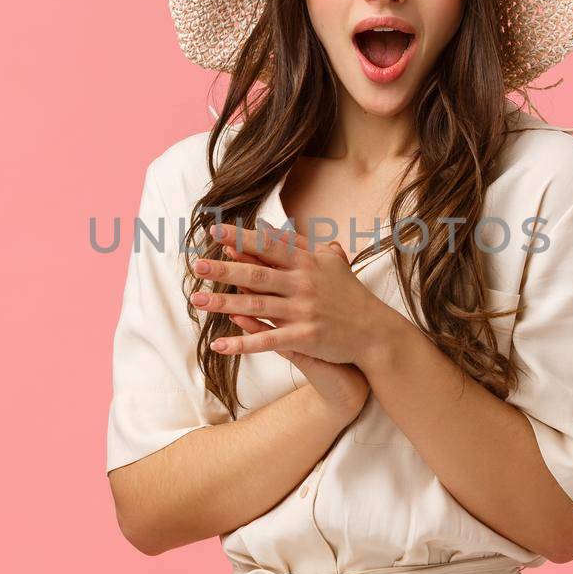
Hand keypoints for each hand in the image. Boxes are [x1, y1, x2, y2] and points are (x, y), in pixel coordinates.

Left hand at [190, 217, 393, 368]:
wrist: (375, 331)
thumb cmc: (350, 295)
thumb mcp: (331, 263)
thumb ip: (301, 245)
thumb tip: (271, 228)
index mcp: (308, 263)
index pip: (269, 247)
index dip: (241, 239)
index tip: (214, 231)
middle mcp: (304, 284)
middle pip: (257, 275)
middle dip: (225, 270)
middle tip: (197, 265)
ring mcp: (303, 312)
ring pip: (257, 306)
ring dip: (224, 304)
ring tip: (197, 301)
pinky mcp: (305, 337)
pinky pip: (267, 341)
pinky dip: (242, 343)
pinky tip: (219, 345)